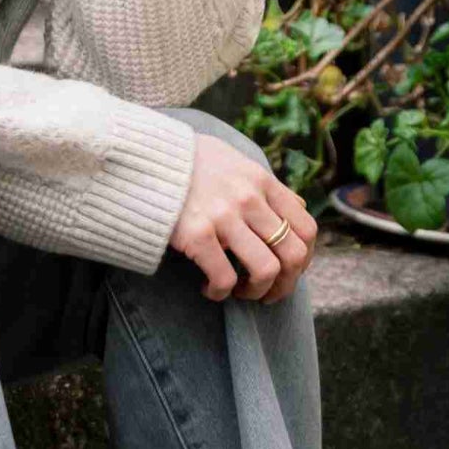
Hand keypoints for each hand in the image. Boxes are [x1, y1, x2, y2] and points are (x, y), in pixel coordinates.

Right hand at [171, 133, 318, 304]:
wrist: (142, 155)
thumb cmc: (187, 162)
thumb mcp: (234, 161)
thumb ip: (265, 185)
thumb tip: (297, 207)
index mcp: (262, 181)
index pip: (306, 229)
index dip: (304, 259)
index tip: (287, 271)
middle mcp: (250, 198)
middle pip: (292, 254)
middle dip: (285, 284)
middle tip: (267, 292)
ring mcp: (224, 217)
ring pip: (266, 270)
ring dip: (257, 292)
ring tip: (240, 292)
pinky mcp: (197, 235)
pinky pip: (225, 279)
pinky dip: (220, 292)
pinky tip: (208, 288)